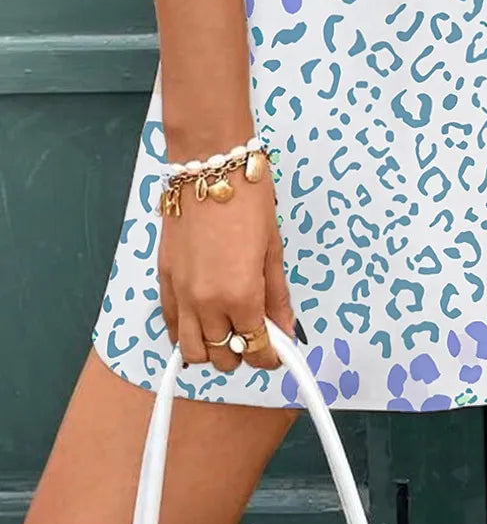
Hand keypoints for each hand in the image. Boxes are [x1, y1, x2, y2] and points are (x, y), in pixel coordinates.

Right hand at [158, 166, 295, 374]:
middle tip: (258, 332)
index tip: (278, 351)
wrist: (209, 165)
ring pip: (193, 352)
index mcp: (240, 294)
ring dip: (214, 349)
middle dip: (245, 352)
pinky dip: (187, 333)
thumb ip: (277, 296)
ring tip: (230, 327)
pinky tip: (204, 320)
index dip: (272, 356)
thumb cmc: (247, 197)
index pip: (256, 349)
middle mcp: (206, 302)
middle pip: (224, 358)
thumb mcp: (273, 248)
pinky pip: (171, 327)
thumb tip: (286, 330)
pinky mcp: (163, 281)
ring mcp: (180, 293)